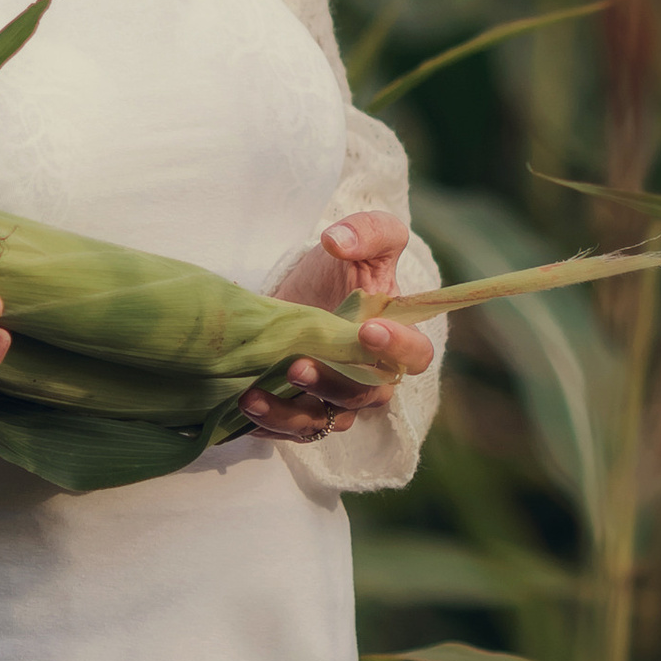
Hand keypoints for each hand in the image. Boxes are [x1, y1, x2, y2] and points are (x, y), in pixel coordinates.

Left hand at [244, 209, 435, 448]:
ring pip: (326, 421)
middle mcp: (372, 379)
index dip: (398, 347)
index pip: (415, 356)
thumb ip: (368, 230)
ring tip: (255, 395)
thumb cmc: (339, 270)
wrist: (296, 292)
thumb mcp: (362, 238)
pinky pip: (292, 430)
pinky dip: (268, 423)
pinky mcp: (302, 412)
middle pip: (364, 396)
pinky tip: (245, 403)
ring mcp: (337, 400)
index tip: (367, 328)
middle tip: (297, 364)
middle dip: (332, 382)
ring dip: (292, 413)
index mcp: (397, 340)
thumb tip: (339, 240)